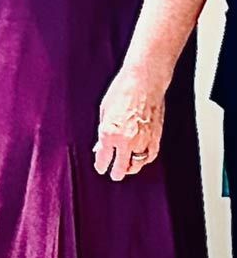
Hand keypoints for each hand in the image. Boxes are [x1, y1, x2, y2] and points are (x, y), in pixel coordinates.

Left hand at [94, 66, 165, 180]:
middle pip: (121, 166)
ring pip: (137, 164)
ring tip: (126, 169)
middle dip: (116, 173)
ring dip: (131, 168)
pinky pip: (150, 156)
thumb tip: (101, 144)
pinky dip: (145, 160)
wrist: (144, 82)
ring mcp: (143, 141)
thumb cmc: (122, 91)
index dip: (101, 165)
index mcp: (109, 132)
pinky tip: (140, 159)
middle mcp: (126, 140)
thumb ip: (103, 130)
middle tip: (113, 175)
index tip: (100, 168)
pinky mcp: (156, 138)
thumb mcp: (104, 111)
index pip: (103, 157)